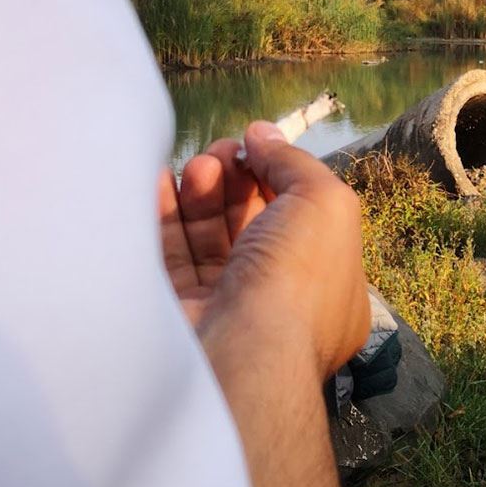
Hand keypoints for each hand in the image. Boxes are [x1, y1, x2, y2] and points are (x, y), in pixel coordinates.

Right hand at [158, 121, 370, 379]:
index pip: (302, 221)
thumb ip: (294, 162)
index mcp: (329, 285)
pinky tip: (157, 182)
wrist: (239, 351)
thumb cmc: (297, 277)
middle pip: (252, 227)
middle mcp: (281, 302)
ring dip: (200, 195)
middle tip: (218, 154)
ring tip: (194, 167)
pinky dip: (162, 219)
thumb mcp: (324, 203)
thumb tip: (263, 134)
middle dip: (235, 182)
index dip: (278, 177)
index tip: (254, 145)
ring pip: (209, 242)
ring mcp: (228, 311)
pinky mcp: (180, 316)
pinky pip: (169, 260)